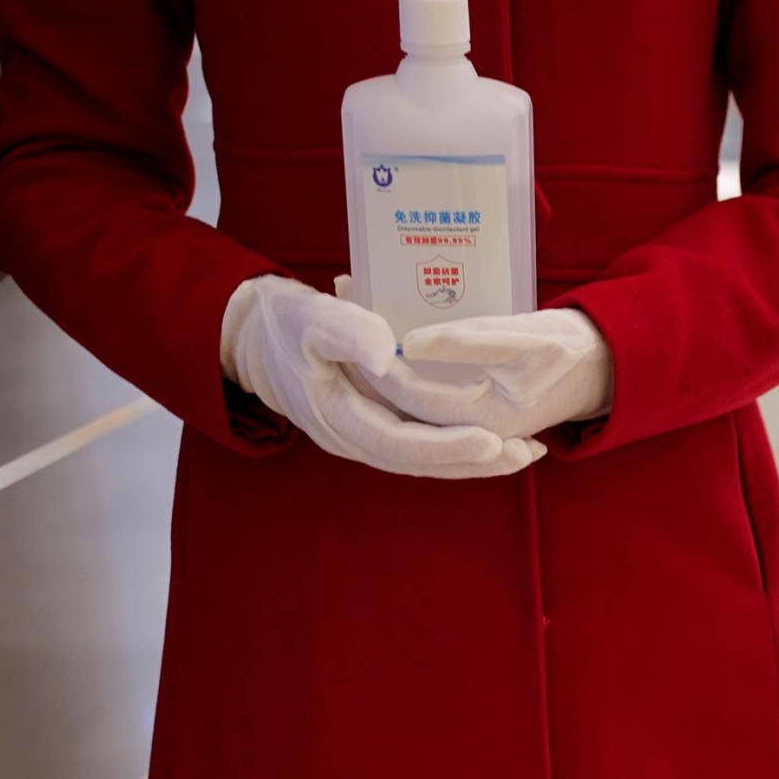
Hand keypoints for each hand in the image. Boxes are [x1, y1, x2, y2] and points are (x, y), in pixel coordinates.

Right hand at [221, 276, 545, 478]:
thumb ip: (346, 330)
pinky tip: (496, 438)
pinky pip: (420, 445)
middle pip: (421, 462)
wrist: (252, 338)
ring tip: (526, 452)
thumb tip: (388, 355)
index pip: (400, 444)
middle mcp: (352, 438)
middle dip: (475, 462)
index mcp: (336, 417)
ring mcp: (362, 437)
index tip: (491, 441)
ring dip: (474, 461)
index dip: (446, 447)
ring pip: (424, 460)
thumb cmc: (282, 322)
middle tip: (526, 452)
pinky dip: (456, 446)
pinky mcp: (373, 427)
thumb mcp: (308, 315)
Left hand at [350, 303, 614, 442]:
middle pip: (404, 406)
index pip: (412, 393)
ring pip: (411, 407)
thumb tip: (410, 343)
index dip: (377, 363)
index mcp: (484, 418)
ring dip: (382, 379)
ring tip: (346, 349)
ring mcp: (472, 427)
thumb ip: (467, 342)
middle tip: (336, 338)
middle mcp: (473, 431)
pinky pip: (426, 403)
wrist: (604, 366)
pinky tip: (382, 358)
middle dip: (370, 372)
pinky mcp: (473, 414)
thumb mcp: (523, 337)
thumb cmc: (569, 348)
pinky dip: (402, 381)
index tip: (346, 332)